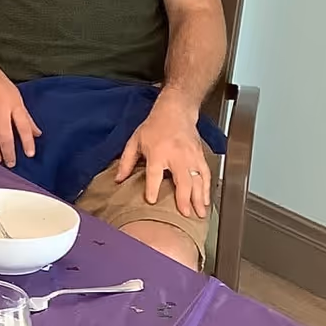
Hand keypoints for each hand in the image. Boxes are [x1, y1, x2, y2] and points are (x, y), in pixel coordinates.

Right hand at [0, 50, 40, 167]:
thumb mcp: (15, 95)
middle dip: (9, 153)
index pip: (24, 127)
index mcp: (14, 104)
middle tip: (11, 163)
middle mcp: (0, 109)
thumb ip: (25, 116)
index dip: (28, 142)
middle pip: (6, 136)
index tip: (29, 154)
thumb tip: (36, 132)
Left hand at [115, 96, 210, 217]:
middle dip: (184, 198)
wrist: (176, 111)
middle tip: (185, 214)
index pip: (155, 173)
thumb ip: (127, 161)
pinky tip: (206, 200)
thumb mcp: (135, 140)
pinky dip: (207, 189)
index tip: (152, 201)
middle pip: (182, 179)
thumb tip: (118, 179)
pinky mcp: (200, 156)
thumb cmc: (155, 126)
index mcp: (158, 152)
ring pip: (198, 179)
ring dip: (199, 197)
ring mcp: (191, 156)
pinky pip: (206, 174)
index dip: (153, 187)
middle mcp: (177, 155)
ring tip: (199, 213)